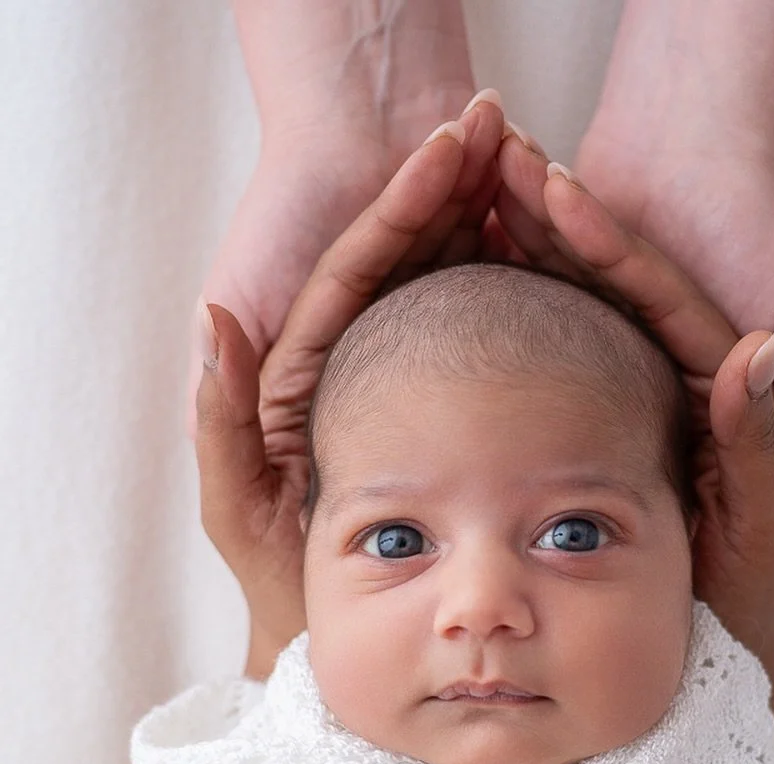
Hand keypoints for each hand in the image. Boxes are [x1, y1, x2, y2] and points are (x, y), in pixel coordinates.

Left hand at [193, 97, 505, 678]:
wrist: (322, 625)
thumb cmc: (275, 574)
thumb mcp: (239, 503)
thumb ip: (221, 418)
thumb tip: (214, 317)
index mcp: (309, 361)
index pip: (357, 266)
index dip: (400, 207)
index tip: (448, 150)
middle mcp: (359, 357)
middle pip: (407, 256)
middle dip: (453, 190)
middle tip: (503, 127)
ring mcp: (406, 379)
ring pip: (448, 282)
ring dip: (488, 219)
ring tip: (534, 161)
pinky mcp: (448, 407)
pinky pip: (481, 338)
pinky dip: (515, 290)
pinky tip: (557, 249)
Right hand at [493, 133, 773, 673]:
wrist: (710, 634)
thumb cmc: (745, 584)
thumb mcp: (763, 515)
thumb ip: (763, 436)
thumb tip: (759, 345)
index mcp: (715, 376)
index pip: (659, 289)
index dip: (609, 240)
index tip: (557, 188)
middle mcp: (670, 365)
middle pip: (610, 275)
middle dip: (554, 216)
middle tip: (495, 153)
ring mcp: (630, 383)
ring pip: (575, 295)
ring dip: (528, 237)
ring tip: (471, 181)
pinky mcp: (597, 405)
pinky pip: (554, 337)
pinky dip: (513, 295)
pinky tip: (462, 263)